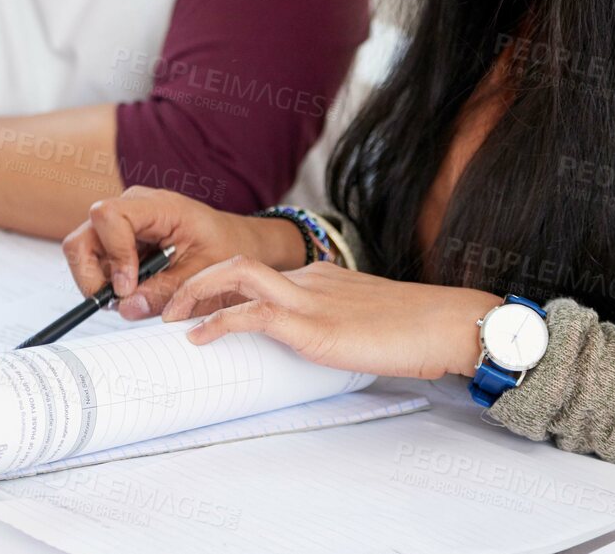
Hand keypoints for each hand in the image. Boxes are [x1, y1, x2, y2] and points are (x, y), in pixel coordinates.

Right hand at [61, 186, 305, 319]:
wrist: (235, 243)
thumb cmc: (225, 249)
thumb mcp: (203, 276)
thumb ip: (165, 291)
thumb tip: (126, 308)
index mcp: (157, 206)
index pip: (108, 216)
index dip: (113, 254)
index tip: (128, 287)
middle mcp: (130, 208)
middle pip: (83, 238)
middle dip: (92, 276)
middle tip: (119, 302)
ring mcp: (121, 224)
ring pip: (84, 253)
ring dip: (101, 283)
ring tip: (134, 296)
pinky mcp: (118, 240)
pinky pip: (96, 263)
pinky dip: (109, 284)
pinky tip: (136, 290)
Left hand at [160, 256, 500, 380]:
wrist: (445, 324)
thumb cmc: (413, 330)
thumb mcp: (362, 322)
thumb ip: (331, 327)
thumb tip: (309, 350)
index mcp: (318, 276)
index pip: (255, 271)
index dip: (218, 286)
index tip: (195, 307)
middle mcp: (308, 278)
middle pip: (234, 263)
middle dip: (193, 281)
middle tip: (169, 308)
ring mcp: (309, 297)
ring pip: (236, 275)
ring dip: (195, 293)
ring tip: (173, 319)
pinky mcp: (312, 324)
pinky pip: (252, 314)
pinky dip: (219, 323)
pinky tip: (201, 339)